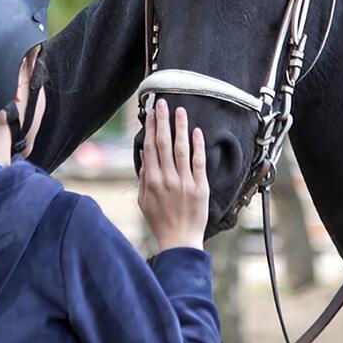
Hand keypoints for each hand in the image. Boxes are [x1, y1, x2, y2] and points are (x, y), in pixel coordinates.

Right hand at [138, 100, 208, 250]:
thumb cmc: (159, 221)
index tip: (150, 113)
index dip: (151, 128)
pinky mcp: (200, 187)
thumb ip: (143, 176)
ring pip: (181, 149)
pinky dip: (197, 146)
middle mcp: (167, 179)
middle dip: (162, 121)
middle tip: (162, 102)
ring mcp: (184, 183)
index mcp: (151, 181)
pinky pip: (199, 162)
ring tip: (180, 110)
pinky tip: (196, 131)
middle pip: (164, 144)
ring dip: (180, 128)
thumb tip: (144, 153)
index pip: (151, 148)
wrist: (179, 240)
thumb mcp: (144, 200)